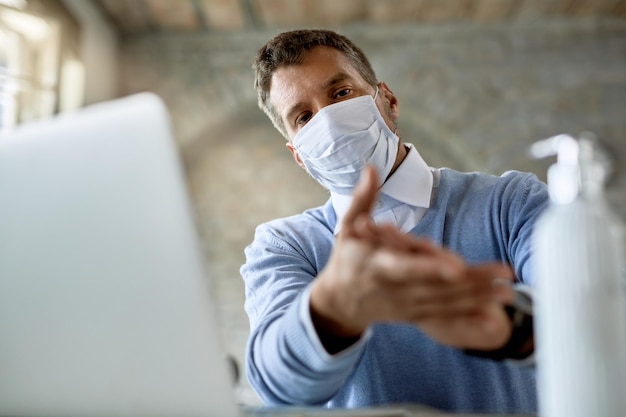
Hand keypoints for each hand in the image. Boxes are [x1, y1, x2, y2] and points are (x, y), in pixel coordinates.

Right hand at [309, 166, 514, 351]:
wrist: (340, 302)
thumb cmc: (346, 259)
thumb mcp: (347, 227)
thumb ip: (362, 199)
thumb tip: (372, 168)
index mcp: (378, 265)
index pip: (407, 267)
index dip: (431, 267)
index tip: (456, 267)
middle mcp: (395, 289)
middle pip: (438, 287)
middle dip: (472, 282)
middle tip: (505, 274)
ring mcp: (407, 305)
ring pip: (447, 303)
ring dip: (479, 298)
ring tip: (509, 291)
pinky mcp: (415, 315)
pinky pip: (446, 318)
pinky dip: (469, 317)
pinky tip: (494, 320)